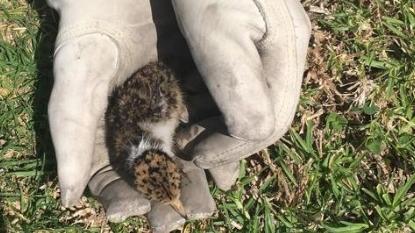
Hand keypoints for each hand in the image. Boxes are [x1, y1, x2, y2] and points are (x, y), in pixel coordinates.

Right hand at [46, 0, 214, 229]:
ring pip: (185, 158)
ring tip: (206, 205)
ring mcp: (172, 111)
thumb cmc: (92, 26)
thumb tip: (66, 195)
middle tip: (178, 221)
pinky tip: (227, 171)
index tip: (133, 210)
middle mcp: (141, 125)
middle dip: (165, 198)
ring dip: (195, 184)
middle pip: (154, 173)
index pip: (112, 174)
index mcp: (109, 128)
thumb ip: (71, 129)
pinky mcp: (197, 94)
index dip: (120, 195)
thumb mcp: (78, 74)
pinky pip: (210, 129)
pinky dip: (218, 153)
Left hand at [173, 0, 310, 188]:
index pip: (267, 123)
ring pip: (255, 105)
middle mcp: (286, 51)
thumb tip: (253, 133)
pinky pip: (244, 87)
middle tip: (186, 148)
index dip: (230, 148)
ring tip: (187, 134)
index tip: (191, 153)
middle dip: (226, 143)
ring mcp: (273, 45)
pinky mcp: (254, 39)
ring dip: (221, 129)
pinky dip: (218, 106)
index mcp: (284, 50)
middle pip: (266, 118)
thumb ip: (237, 80)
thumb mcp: (213, 24)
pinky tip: (194, 106)